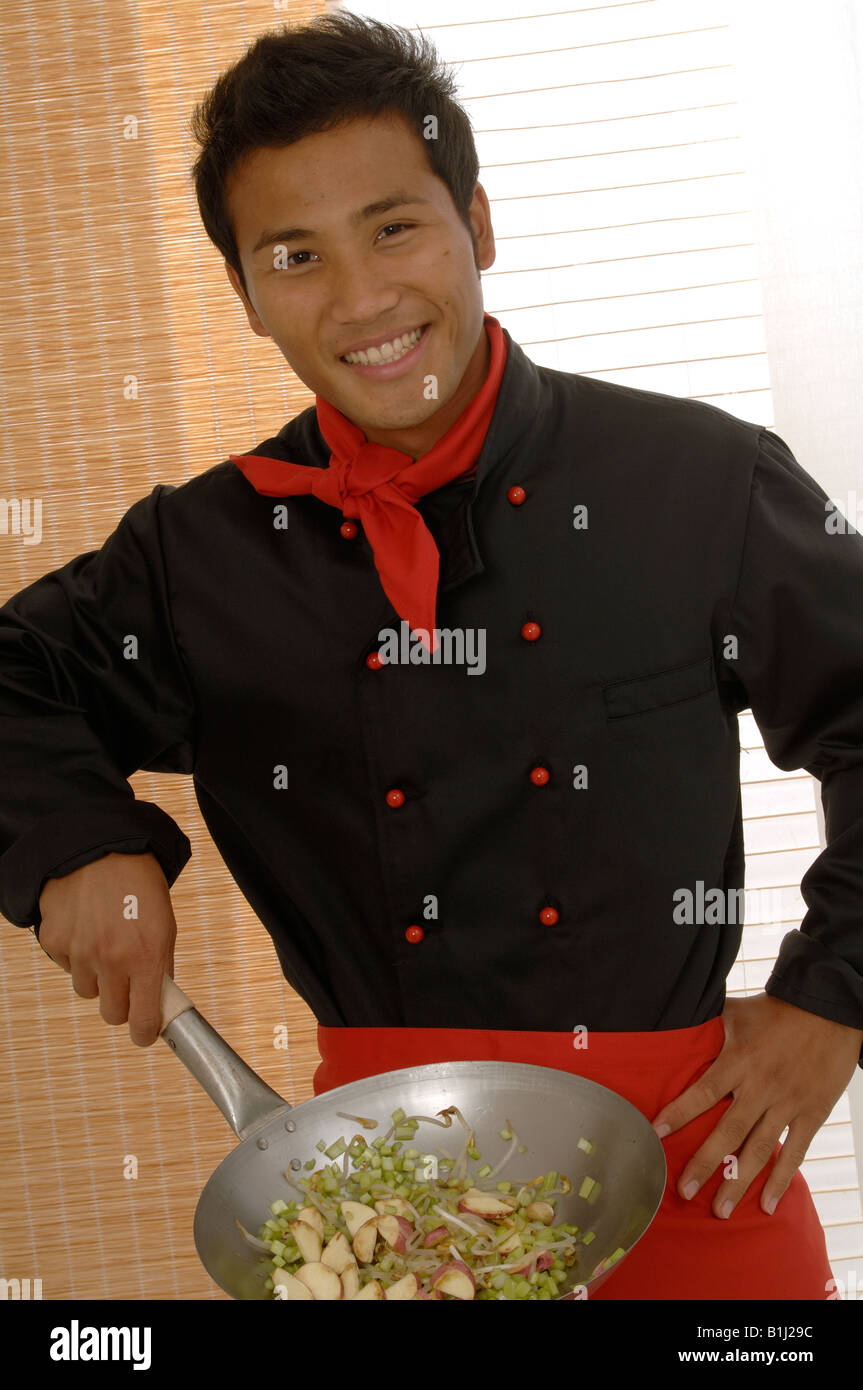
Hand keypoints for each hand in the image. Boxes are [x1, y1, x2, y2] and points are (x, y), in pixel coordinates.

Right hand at [37, 851, 177, 1046]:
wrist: (101, 847)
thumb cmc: (139, 885)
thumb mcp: (165, 924)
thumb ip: (161, 965)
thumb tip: (156, 1001)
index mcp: (147, 956)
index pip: (142, 1019)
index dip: (143, 1033)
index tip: (144, 1033)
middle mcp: (112, 959)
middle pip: (112, 1014)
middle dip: (120, 1004)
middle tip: (126, 984)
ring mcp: (80, 951)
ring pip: (88, 990)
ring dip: (97, 976)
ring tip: (105, 942)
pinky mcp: (55, 941)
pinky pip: (67, 966)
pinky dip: (76, 954)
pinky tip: (86, 927)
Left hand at [650, 993, 862, 1218]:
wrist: (829, 1008)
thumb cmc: (777, 1009)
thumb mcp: (736, 1011)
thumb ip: (708, 1026)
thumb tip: (674, 1021)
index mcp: (739, 1061)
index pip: (703, 1093)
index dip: (678, 1114)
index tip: (655, 1134)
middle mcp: (761, 1087)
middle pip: (729, 1132)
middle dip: (705, 1164)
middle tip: (683, 1191)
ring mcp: (788, 1103)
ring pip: (759, 1150)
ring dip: (739, 1182)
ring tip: (720, 1210)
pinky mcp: (812, 1113)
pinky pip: (795, 1151)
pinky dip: (780, 1179)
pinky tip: (766, 1203)